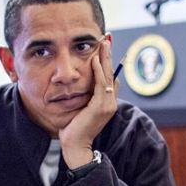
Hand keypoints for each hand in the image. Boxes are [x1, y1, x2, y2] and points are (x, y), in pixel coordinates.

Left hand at [59, 38, 118, 167]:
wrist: (75, 146)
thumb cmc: (74, 129)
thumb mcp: (81, 109)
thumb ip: (86, 97)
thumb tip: (85, 84)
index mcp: (107, 102)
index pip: (110, 77)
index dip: (107, 62)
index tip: (103, 47)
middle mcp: (111, 102)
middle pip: (112, 73)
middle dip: (108, 55)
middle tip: (106, 39)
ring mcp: (108, 105)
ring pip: (108, 76)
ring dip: (105, 59)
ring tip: (103, 44)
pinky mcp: (101, 107)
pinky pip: (101, 84)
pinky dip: (99, 71)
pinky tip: (95, 60)